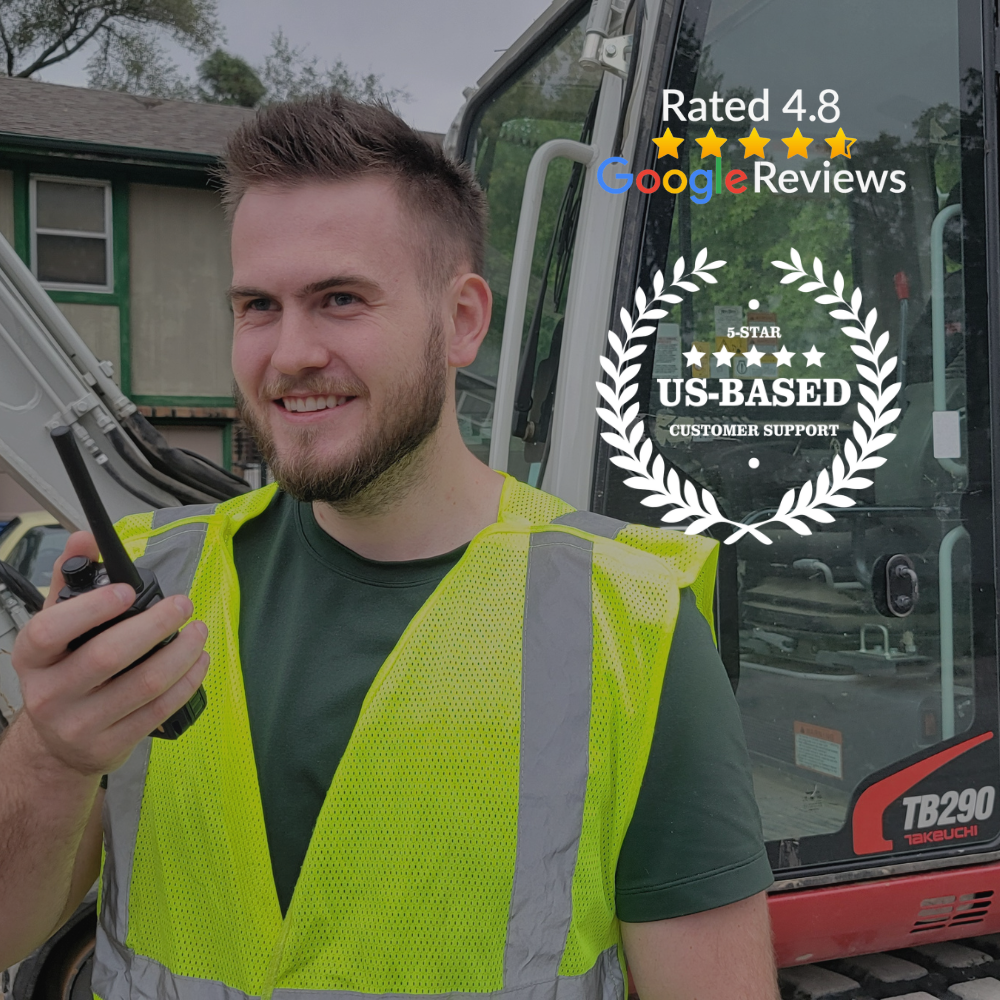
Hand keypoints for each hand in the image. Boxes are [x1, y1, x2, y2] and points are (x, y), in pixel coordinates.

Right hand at [12, 531, 209, 776]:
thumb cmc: (64, 674)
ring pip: (143, 684)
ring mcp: (81, 723)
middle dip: (154, 625)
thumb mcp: (57, 630)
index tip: (128, 590)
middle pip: (107, 656)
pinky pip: (159, 710)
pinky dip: (186, 682)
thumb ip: (72, 581)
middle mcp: (50, 693)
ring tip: (199, 630)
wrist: (57, 746)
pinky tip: (198, 661)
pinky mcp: (112, 744)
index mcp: (33, 658)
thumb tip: (85, 538)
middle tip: (182, 605)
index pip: (51, 630)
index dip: (92, 608)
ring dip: (181, 653)